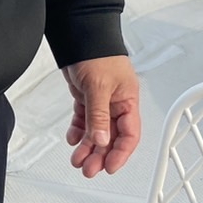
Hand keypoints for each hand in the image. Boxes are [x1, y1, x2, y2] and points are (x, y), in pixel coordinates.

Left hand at [62, 55, 140, 178]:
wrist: (80, 34)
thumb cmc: (97, 53)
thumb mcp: (99, 86)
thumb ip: (99, 115)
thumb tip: (101, 140)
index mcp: (128, 101)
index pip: (129, 134)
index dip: (120, 153)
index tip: (109, 167)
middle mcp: (116, 103)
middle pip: (111, 136)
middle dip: (100, 154)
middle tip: (88, 168)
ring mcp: (101, 101)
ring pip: (96, 131)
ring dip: (87, 146)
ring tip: (77, 159)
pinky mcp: (86, 97)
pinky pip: (84, 119)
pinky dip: (78, 130)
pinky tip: (72, 139)